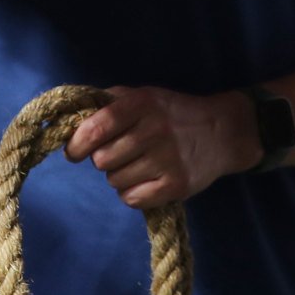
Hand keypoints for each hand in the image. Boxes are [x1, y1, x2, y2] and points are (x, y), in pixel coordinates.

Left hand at [62, 86, 257, 208]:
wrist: (222, 133)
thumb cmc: (173, 113)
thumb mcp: (145, 95)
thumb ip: (110, 102)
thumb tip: (72, 119)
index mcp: (142, 103)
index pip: (97, 126)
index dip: (78, 143)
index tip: (74, 151)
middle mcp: (155, 129)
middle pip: (102, 159)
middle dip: (103, 159)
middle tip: (118, 154)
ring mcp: (167, 159)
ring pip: (115, 181)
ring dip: (119, 176)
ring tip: (137, 165)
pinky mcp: (176, 186)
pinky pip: (132, 199)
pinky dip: (132, 193)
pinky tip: (145, 180)